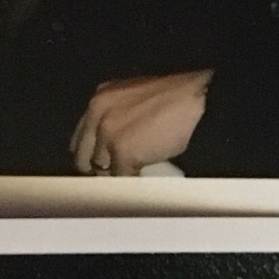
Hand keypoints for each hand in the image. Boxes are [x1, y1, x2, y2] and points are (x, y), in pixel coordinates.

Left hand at [71, 68, 212, 175]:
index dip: (92, 151)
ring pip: (101, 169)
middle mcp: (97, 113)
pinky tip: (141, 179)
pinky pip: (121, 178)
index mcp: (100, 98)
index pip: (82, 135)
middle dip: (98, 168)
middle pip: (83, 155)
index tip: (100, 161)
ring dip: (115, 175)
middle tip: (114, 175)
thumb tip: (115, 141)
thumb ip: (118, 115)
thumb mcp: (135, 97)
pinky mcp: (123, 152)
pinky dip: (131, 182)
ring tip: (130, 178)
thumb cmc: (175, 96)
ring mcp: (108, 133)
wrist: (196, 96)